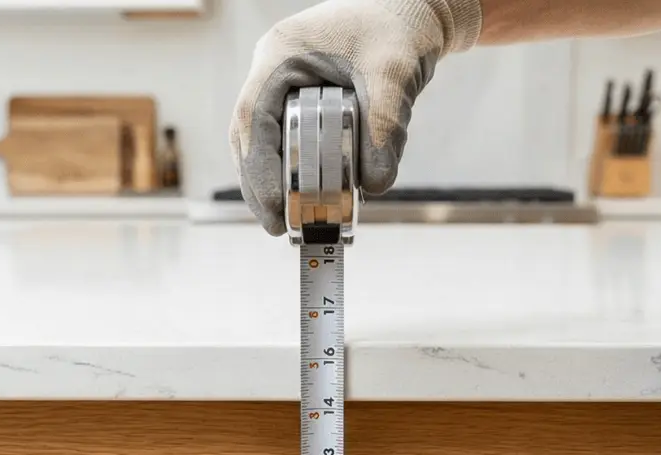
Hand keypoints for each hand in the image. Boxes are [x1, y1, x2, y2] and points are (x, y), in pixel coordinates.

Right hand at [230, 0, 480, 234]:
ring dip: (271, 183)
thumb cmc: (398, 28)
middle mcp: (274, 70)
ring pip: (263, 142)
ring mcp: (284, 85)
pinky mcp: (300, 101)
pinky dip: (291, 171)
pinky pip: (284, 140)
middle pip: (249, 136)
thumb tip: (375, 186)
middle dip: (259, 185)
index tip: (273, 207)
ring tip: (287, 221)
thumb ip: (385, 126)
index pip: (254, 117)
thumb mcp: (395, 73)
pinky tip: (303, 198)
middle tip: (278, 226)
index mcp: (281, 54)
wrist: (410, 10)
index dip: (258, 168)